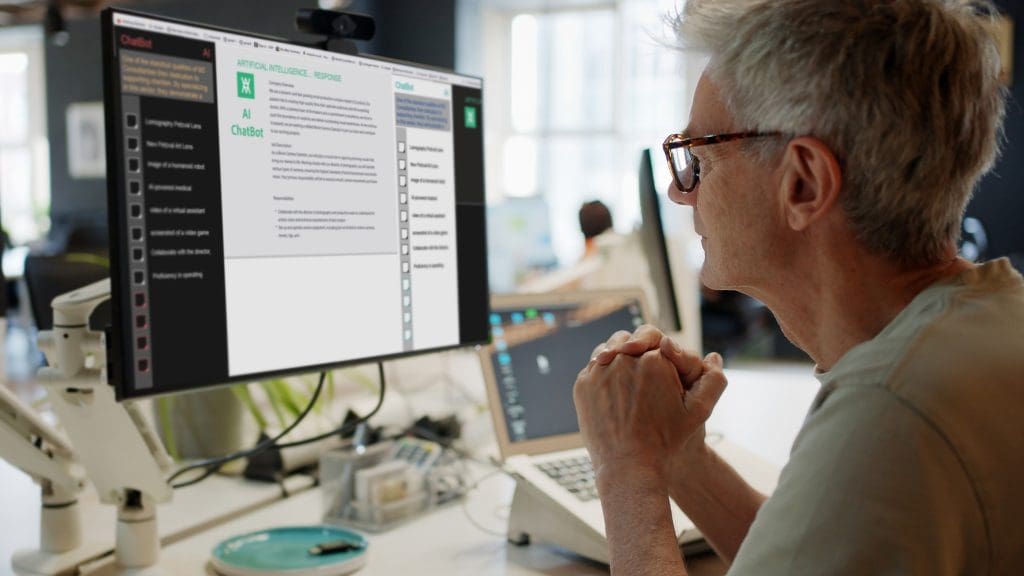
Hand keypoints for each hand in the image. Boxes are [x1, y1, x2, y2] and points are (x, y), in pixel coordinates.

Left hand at [573, 329, 725, 482]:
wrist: (629, 467)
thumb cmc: (666, 441)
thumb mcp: (699, 412)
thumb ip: (712, 381)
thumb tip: (713, 357)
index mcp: (655, 359)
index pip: (659, 343)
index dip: (664, 357)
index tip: (663, 375)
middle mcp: (625, 359)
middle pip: (632, 342)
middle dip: (639, 354)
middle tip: (645, 378)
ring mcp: (599, 370)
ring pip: (610, 350)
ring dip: (618, 358)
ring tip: (628, 382)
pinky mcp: (582, 384)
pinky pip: (594, 368)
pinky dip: (602, 373)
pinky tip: (612, 391)